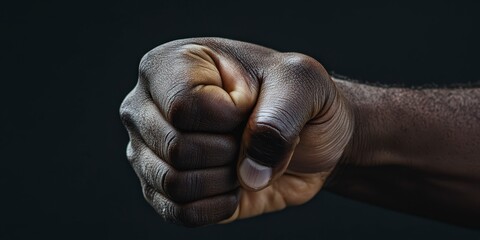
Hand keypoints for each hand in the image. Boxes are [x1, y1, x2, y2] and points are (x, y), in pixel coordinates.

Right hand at [120, 38, 353, 225]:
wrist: (306, 134)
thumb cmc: (295, 97)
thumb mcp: (303, 82)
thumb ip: (281, 115)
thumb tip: (248, 172)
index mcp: (169, 64)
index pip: (184, 106)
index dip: (231, 116)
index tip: (251, 102)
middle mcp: (148, 107)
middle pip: (176, 147)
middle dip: (229, 150)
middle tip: (247, 134)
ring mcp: (149, 150)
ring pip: (174, 183)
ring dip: (224, 180)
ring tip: (240, 157)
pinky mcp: (162, 188)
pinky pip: (179, 212)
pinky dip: (217, 206)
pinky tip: (233, 185)